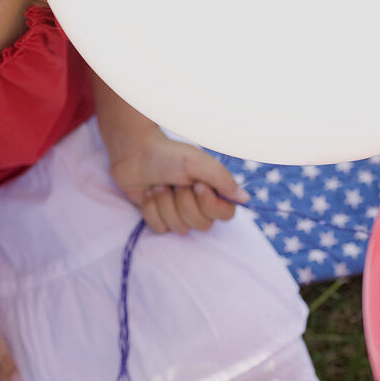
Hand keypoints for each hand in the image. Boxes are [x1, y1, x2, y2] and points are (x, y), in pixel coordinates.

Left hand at [108, 128, 249, 234]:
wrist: (134, 152)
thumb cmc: (168, 154)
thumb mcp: (198, 162)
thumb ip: (223, 180)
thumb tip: (245, 199)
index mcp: (213, 190)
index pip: (225, 215)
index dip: (210, 204)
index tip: (196, 185)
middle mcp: (198, 204)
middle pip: (201, 225)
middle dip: (184, 203)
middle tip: (174, 182)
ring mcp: (177, 212)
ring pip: (179, 227)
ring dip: (165, 203)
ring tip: (159, 185)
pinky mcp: (158, 217)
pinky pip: (160, 228)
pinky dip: (152, 210)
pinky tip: (148, 194)